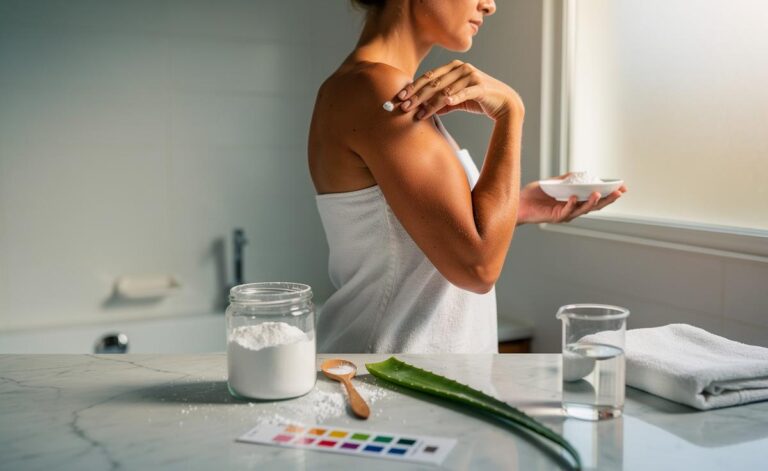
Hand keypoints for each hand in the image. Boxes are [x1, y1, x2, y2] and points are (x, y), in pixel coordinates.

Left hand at [394, 60, 523, 121]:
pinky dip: (452, 98)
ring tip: (418, 114)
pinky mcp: (480, 87)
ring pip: (445, 91)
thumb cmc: (480, 100)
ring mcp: (471, 76)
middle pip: (433, 83)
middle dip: (416, 96)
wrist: (505, 103)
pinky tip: (442, 104)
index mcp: (454, 67)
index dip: (413, 87)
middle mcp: (462, 68)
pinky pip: (462, 94)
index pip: (429, 77)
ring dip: (430, 104)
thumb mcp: (458, 100)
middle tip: (403, 107)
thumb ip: (442, 102)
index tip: (400, 97)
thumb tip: (424, 110)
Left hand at [517, 173, 627, 224]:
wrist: (518, 202)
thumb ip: (567, 179)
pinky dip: (571, 204)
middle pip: (594, 205)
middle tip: (619, 192)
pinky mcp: (555, 217)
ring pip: (582, 209)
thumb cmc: (534, 194)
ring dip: (591, 202)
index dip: (609, 193)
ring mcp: (565, 214)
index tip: (622, 187)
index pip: (596, 197)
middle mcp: (573, 209)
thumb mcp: (554, 183)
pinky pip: (565, 211)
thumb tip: (581, 174)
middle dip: (608, 199)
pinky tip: (574, 197)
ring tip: (598, 193)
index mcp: (575, 201)